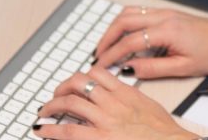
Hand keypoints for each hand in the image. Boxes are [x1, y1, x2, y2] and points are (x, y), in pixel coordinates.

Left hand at [33, 66, 196, 139]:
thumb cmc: (164, 132)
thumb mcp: (148, 106)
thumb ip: (131, 98)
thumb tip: (121, 95)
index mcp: (125, 92)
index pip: (97, 73)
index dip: (81, 75)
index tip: (75, 81)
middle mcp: (112, 103)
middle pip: (79, 83)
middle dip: (62, 87)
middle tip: (56, 94)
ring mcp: (105, 120)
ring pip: (70, 103)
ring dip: (52, 105)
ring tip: (45, 110)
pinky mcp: (99, 138)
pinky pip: (69, 130)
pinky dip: (52, 129)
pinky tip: (43, 130)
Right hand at [93, 6, 207, 78]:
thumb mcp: (183, 68)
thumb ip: (153, 68)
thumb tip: (129, 69)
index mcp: (167, 30)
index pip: (130, 41)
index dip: (113, 54)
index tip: (102, 65)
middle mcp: (163, 16)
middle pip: (123, 21)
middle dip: (106, 37)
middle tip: (98, 54)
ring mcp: (163, 11)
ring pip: (128, 13)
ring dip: (113, 28)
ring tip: (106, 46)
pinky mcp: (165, 12)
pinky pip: (137, 12)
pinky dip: (124, 22)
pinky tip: (121, 35)